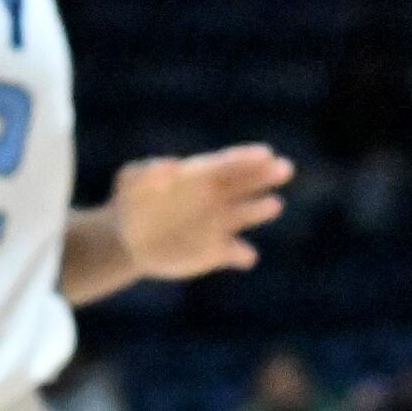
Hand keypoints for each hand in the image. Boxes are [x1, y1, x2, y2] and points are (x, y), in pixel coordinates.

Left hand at [109, 144, 292, 280]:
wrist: (127, 239)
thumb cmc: (130, 202)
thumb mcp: (129, 182)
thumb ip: (145, 172)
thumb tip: (169, 166)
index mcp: (201, 175)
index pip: (229, 163)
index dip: (247, 157)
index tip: (265, 153)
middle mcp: (217, 197)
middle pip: (246, 183)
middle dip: (265, 175)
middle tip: (285, 168)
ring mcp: (218, 224)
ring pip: (245, 214)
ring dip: (260, 210)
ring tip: (274, 205)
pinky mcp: (214, 252)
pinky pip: (233, 253)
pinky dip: (241, 255)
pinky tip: (246, 256)